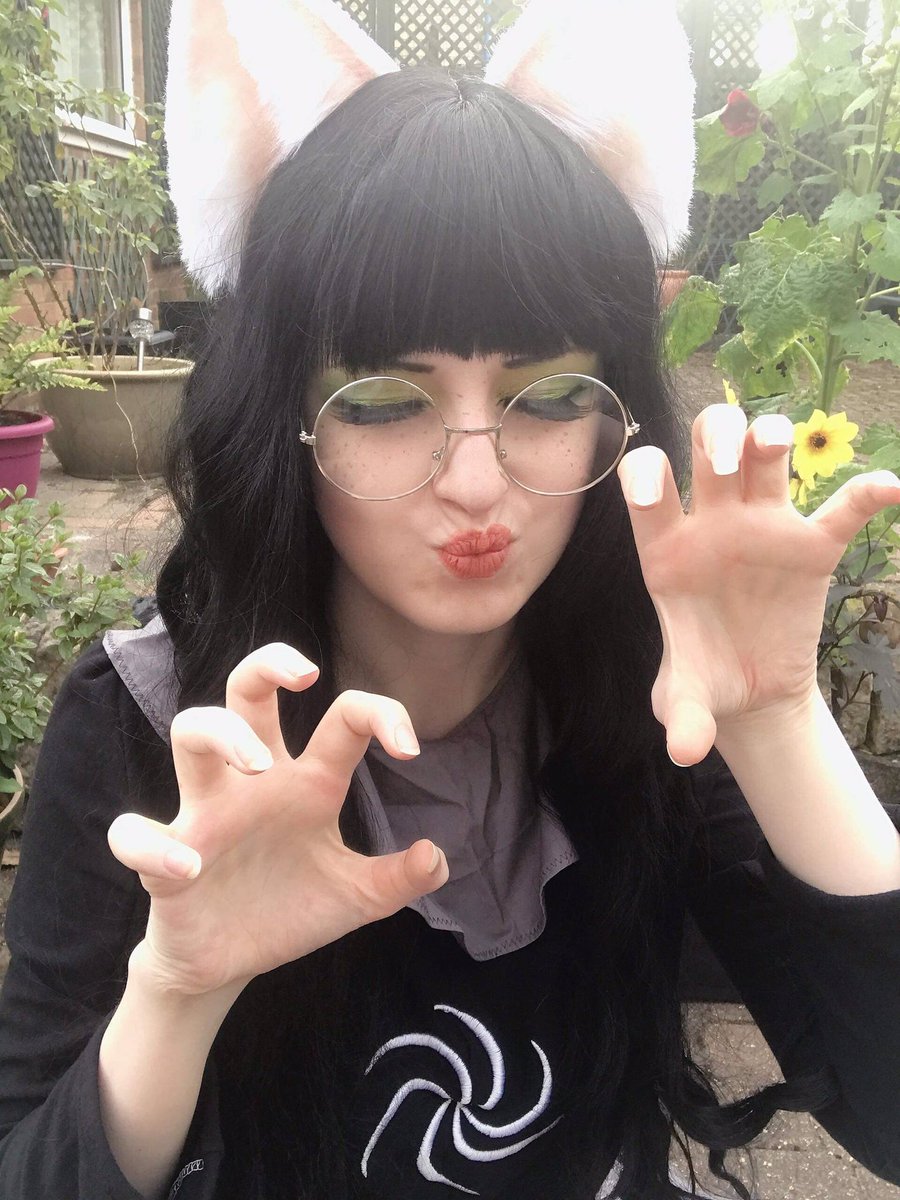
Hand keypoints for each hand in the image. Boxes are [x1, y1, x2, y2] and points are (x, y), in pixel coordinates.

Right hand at [108, 644, 448, 995]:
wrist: (230, 963)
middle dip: (269, 664)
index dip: (380, 714)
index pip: (342, 721)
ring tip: (259, 765)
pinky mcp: (165, 857)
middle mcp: (254, 783)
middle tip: (306, 675)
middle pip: (244, 690)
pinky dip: (157, 847)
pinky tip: (191, 868)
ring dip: (221, 736)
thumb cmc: (290, 910)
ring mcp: (206, 813)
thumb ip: (397, 880)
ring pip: (189, 732)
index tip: (410, 747)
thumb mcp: (356, 898)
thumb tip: (437, 857)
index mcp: (306, 783)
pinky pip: (138, 835)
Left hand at [617, 403, 899, 765]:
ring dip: (770, 436)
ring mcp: (763, 528)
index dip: (646, 476)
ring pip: (766, 453)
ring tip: (774, 449)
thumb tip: (685, 750)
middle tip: (724, 466)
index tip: (654, 494)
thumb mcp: (688, 698)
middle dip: (715, 436)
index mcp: (668, 549)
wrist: (751, 691)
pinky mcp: (811, 546)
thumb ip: (683, 714)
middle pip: (707, 443)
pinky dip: (867, 492)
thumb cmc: (706, 678)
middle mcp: (713, 523)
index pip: (647, 487)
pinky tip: (887, 488)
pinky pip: (843, 508)